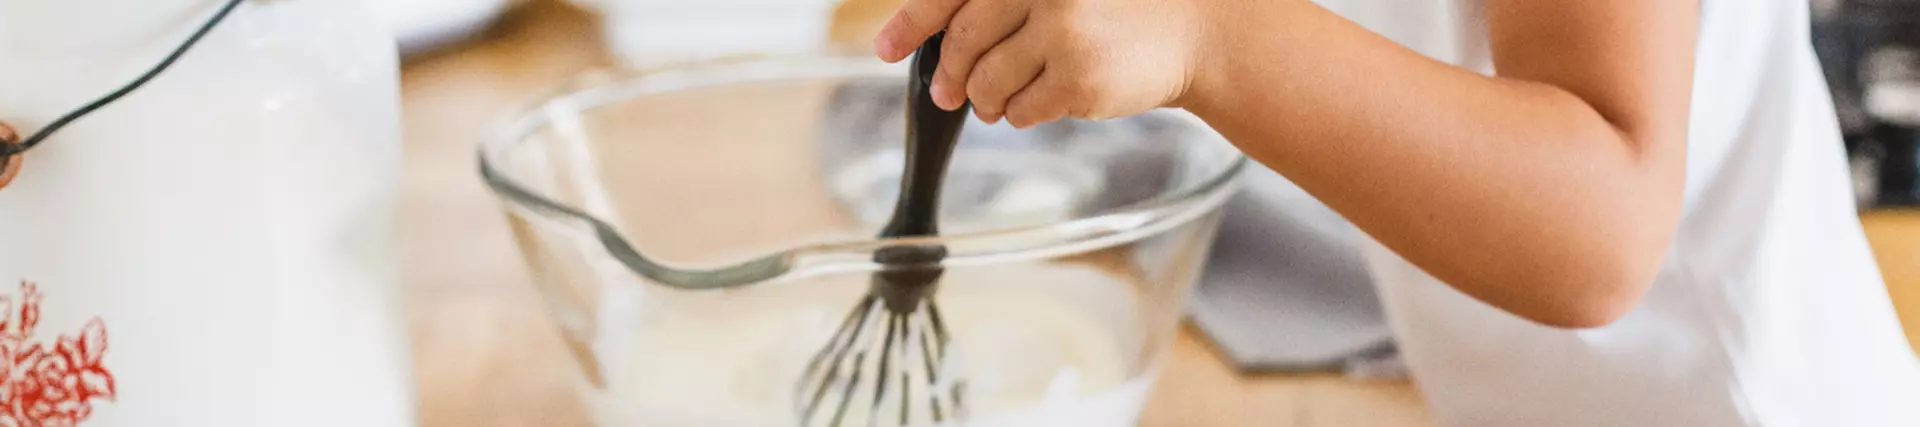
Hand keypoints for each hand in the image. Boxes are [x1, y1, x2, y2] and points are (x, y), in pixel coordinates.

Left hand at [874, 0, 1215, 127]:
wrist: (1196, 30)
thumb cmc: (1117, 9)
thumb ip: (1004, 3)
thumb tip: (933, 38)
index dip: (913, 23)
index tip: (886, 49)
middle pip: (965, 42)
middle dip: (951, 74)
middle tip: (948, 93)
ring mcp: (1062, 31)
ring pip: (987, 81)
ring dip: (985, 99)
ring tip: (997, 102)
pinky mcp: (1079, 78)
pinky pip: (1021, 110)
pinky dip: (1021, 114)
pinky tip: (1043, 102)